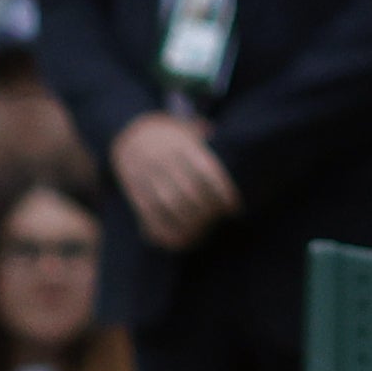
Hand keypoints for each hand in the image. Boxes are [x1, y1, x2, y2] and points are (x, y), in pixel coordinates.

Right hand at [114, 111, 239, 250]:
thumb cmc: (174, 136)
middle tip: (221, 220)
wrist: (129, 132)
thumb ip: (214, 142)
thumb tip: (242, 150)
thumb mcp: (192, 130)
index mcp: (181, 145)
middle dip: (208, 210)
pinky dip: (164, 230)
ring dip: (189, 222)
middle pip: (189, 190)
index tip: (235, 208)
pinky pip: (147, 214)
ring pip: (168, 204)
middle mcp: (162, 160)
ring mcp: (146, 176)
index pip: (206, 171)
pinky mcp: (133, 190)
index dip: (223, 192)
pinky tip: (181, 240)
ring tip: (205, 231)